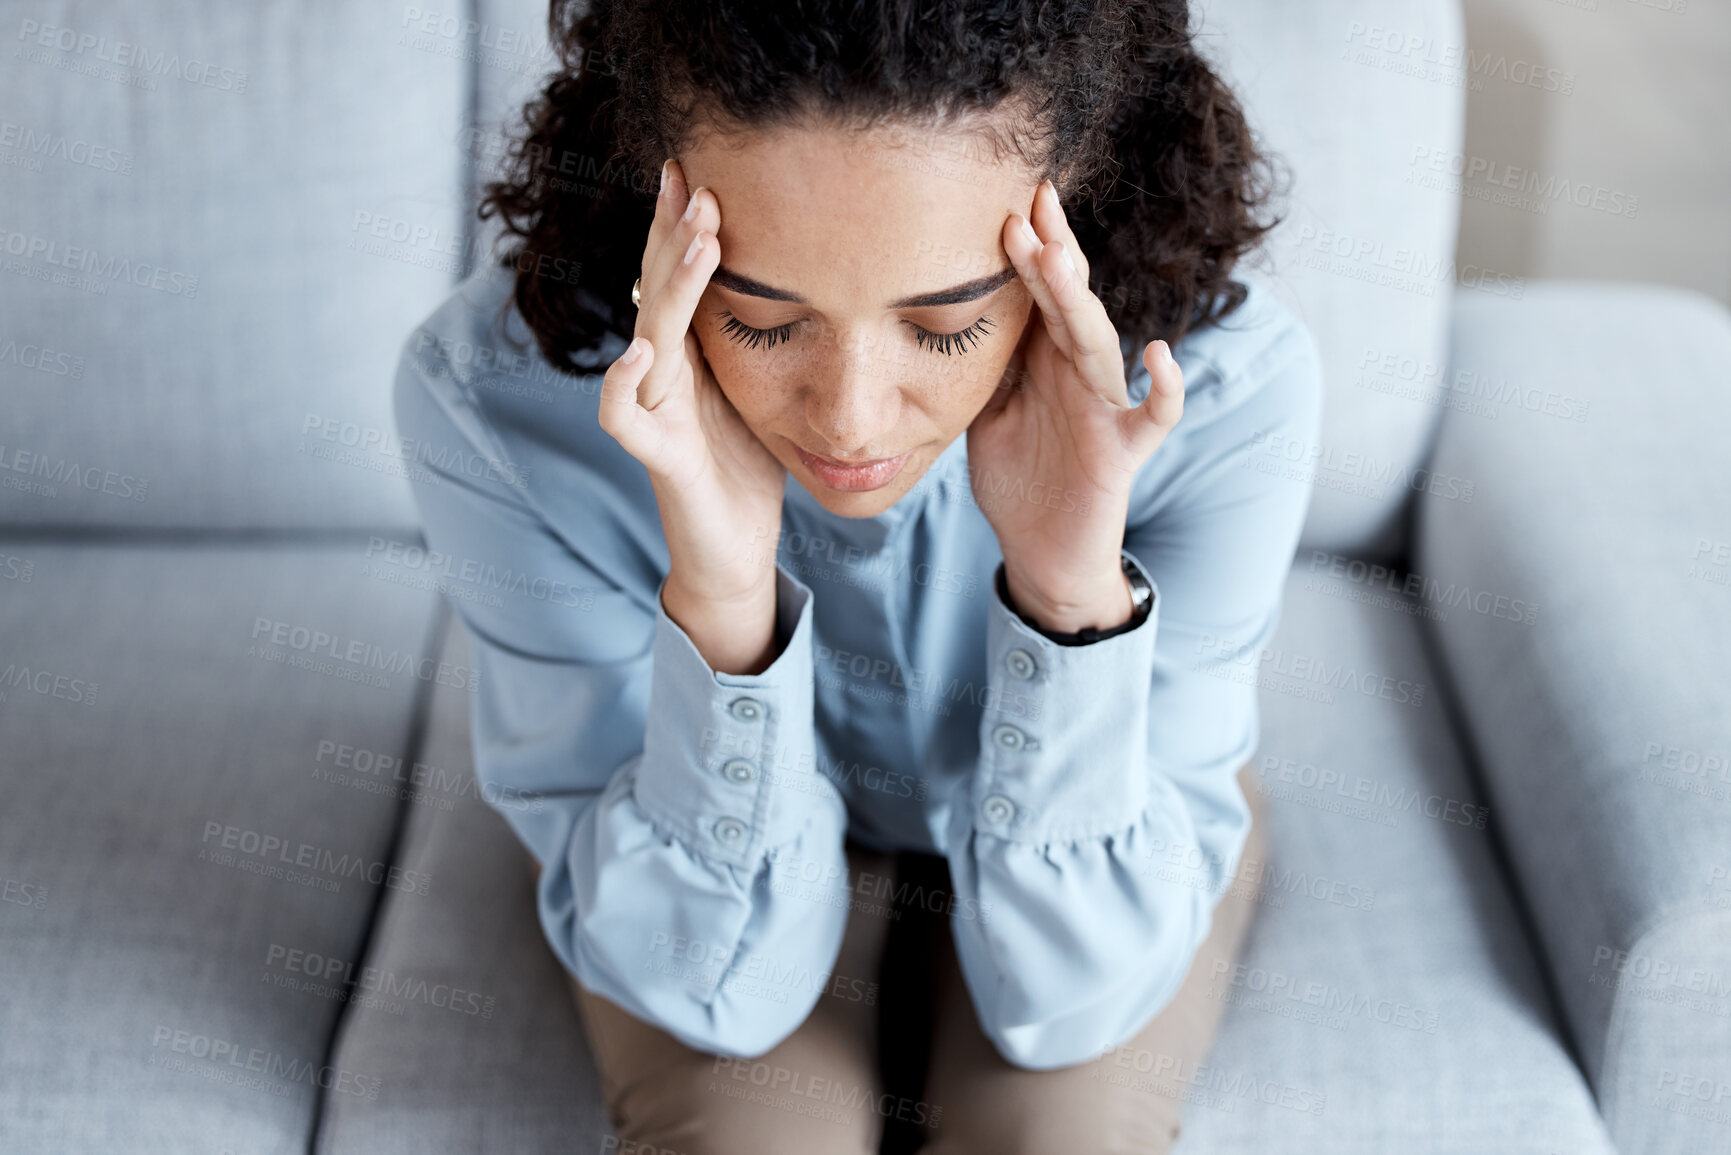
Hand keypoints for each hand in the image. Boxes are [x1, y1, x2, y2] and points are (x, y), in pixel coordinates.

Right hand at [599, 159, 787, 670]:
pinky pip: (623, 418)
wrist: (731, 549)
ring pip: (649, 336)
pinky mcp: (657, 456)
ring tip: (694, 239)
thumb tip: (816, 276)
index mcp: (694, 350)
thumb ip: (772, 333)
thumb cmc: (747, 466)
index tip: (701, 167)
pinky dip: (621, 386)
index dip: (685, 224)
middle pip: (658, 288)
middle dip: (675, 233)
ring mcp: (655, 411)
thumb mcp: (768, 385)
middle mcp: (664, 371)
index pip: (681, 273)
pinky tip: (636, 353)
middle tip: (696, 179)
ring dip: (668, 287)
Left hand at [967, 179, 1184, 633]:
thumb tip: (944, 313)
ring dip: (1079, 303)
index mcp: (1044, 360)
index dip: (1029, 251)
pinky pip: (1152, 417)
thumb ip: (980, 364)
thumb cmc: (1018, 477)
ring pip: (1098, 345)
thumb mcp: (983, 412)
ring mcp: (1104, 409)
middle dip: (1052, 255)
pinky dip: (1165, 389)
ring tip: (1061, 260)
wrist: (1042, 552)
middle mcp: (1078, 374)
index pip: (1039, 295)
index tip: (1009, 201)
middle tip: (1032, 204)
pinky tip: (1161, 355)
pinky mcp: (1122, 452)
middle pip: (1069, 304)